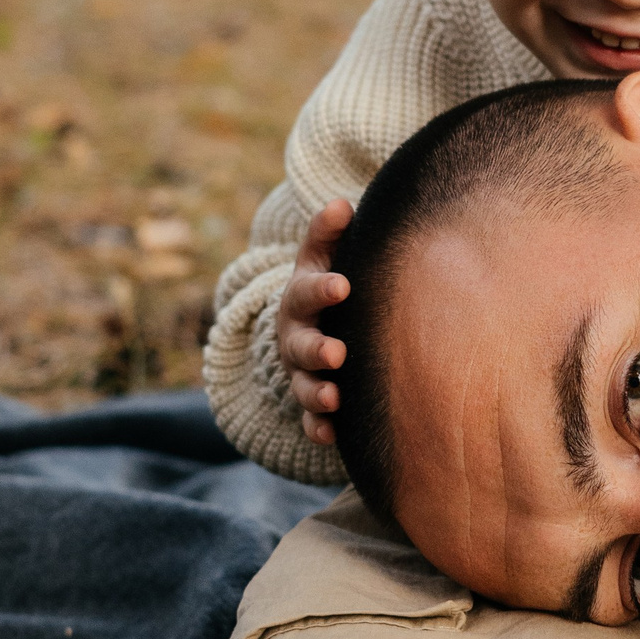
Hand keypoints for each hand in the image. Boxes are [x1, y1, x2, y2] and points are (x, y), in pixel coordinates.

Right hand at [276, 199, 352, 445]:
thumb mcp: (323, 258)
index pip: (308, 291)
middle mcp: (296, 338)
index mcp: (302, 299)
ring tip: (335, 398)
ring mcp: (301, 373)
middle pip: (301, 345)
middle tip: (336, 353)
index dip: (323, 289)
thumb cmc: (326, 286)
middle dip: (317, 350)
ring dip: (317, 393)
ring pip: (304, 387)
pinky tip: (332, 436)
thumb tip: (343, 202)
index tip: (343, 286)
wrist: (310, 326)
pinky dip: (319, 428)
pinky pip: (311, 421)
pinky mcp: (312, 403)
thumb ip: (329, 233)